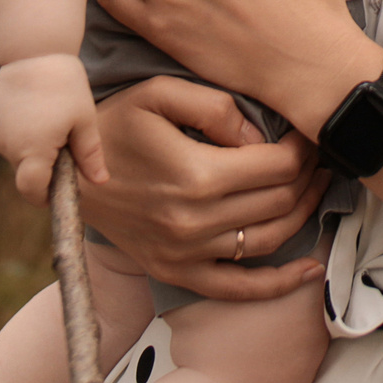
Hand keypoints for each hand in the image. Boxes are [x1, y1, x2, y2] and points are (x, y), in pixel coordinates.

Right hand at [0, 53, 105, 205]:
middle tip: (64, 140)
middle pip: (26, 171)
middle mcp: (8, 147)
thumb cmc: (65, 86)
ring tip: (49, 117)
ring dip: (31, 147)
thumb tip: (100, 182)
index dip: (44, 197)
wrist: (34, 50)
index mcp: (34, 151)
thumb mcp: (84, 120)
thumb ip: (90, 155)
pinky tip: (33, 109)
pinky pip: (6, 137)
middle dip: (44, 165)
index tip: (57, 193)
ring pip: (16, 153)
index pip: (32, 191)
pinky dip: (19, 132)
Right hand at [81, 76, 329, 300]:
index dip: (303, 147)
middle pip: (280, 201)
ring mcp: (186, 253)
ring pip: (270, 240)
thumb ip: (215, 107)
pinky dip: (279, 284)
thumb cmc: (113, 126)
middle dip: (308, 175)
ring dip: (304, 214)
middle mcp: (195, 221)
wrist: (64, 177)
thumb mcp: (158, 94)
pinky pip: (237, 288)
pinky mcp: (177, 271)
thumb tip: (257, 136)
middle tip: (318, 155)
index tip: (308, 132)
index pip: (276, 165)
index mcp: (196, 175)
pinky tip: (309, 270)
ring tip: (317, 188)